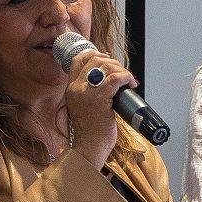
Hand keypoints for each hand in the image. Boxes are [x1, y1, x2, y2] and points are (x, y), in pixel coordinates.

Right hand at [64, 48, 135, 167]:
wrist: (89, 148)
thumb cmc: (91, 131)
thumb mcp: (83, 107)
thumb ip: (89, 93)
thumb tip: (107, 80)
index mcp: (71, 89)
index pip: (78, 59)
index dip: (95, 54)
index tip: (107, 59)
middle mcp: (77, 88)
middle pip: (95, 59)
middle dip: (113, 62)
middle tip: (121, 73)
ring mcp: (87, 93)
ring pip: (106, 66)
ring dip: (121, 70)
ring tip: (128, 80)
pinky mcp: (100, 99)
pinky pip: (115, 78)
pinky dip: (126, 77)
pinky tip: (131, 83)